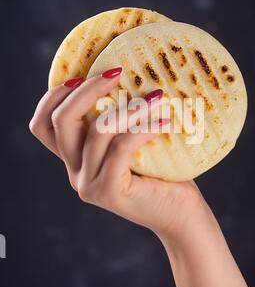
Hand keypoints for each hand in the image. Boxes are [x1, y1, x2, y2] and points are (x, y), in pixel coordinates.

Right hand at [29, 68, 205, 235]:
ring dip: (128, 108)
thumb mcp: (131, 143)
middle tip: (117, 72)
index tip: (82, 75)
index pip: (43, 126)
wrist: (180, 215)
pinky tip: (165, 123)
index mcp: (75, 159)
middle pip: (60, 122)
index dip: (54, 96)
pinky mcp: (109, 192)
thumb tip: (124, 73)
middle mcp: (75, 172)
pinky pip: (121, 148)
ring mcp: (89, 184)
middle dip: (86, 91)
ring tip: (156, 97)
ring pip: (96, 132)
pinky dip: (143, 130)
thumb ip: (117, 122)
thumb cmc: (161, 173)